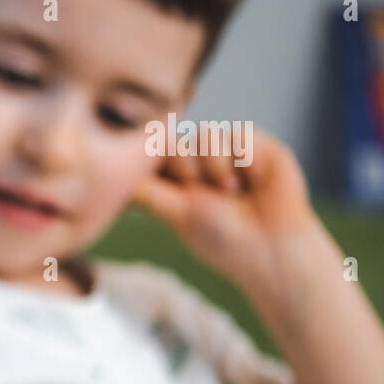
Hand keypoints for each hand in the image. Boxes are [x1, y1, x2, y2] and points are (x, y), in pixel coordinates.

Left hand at [132, 128, 322, 297]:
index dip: (157, 161)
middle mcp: (201, 162)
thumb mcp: (174, 212)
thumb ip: (145, 190)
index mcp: (177, 178)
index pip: (154, 151)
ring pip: (207, 134)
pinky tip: (254, 184)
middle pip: (177, 139)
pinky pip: (239, 135)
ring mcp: (230, 152)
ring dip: (216, 167)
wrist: (272, 248)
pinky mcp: (258, 146)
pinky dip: (245, 162)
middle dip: (187, 167)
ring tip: (233, 193)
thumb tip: (111, 178)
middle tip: (204, 194)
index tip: (171, 185)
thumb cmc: (220, 238)